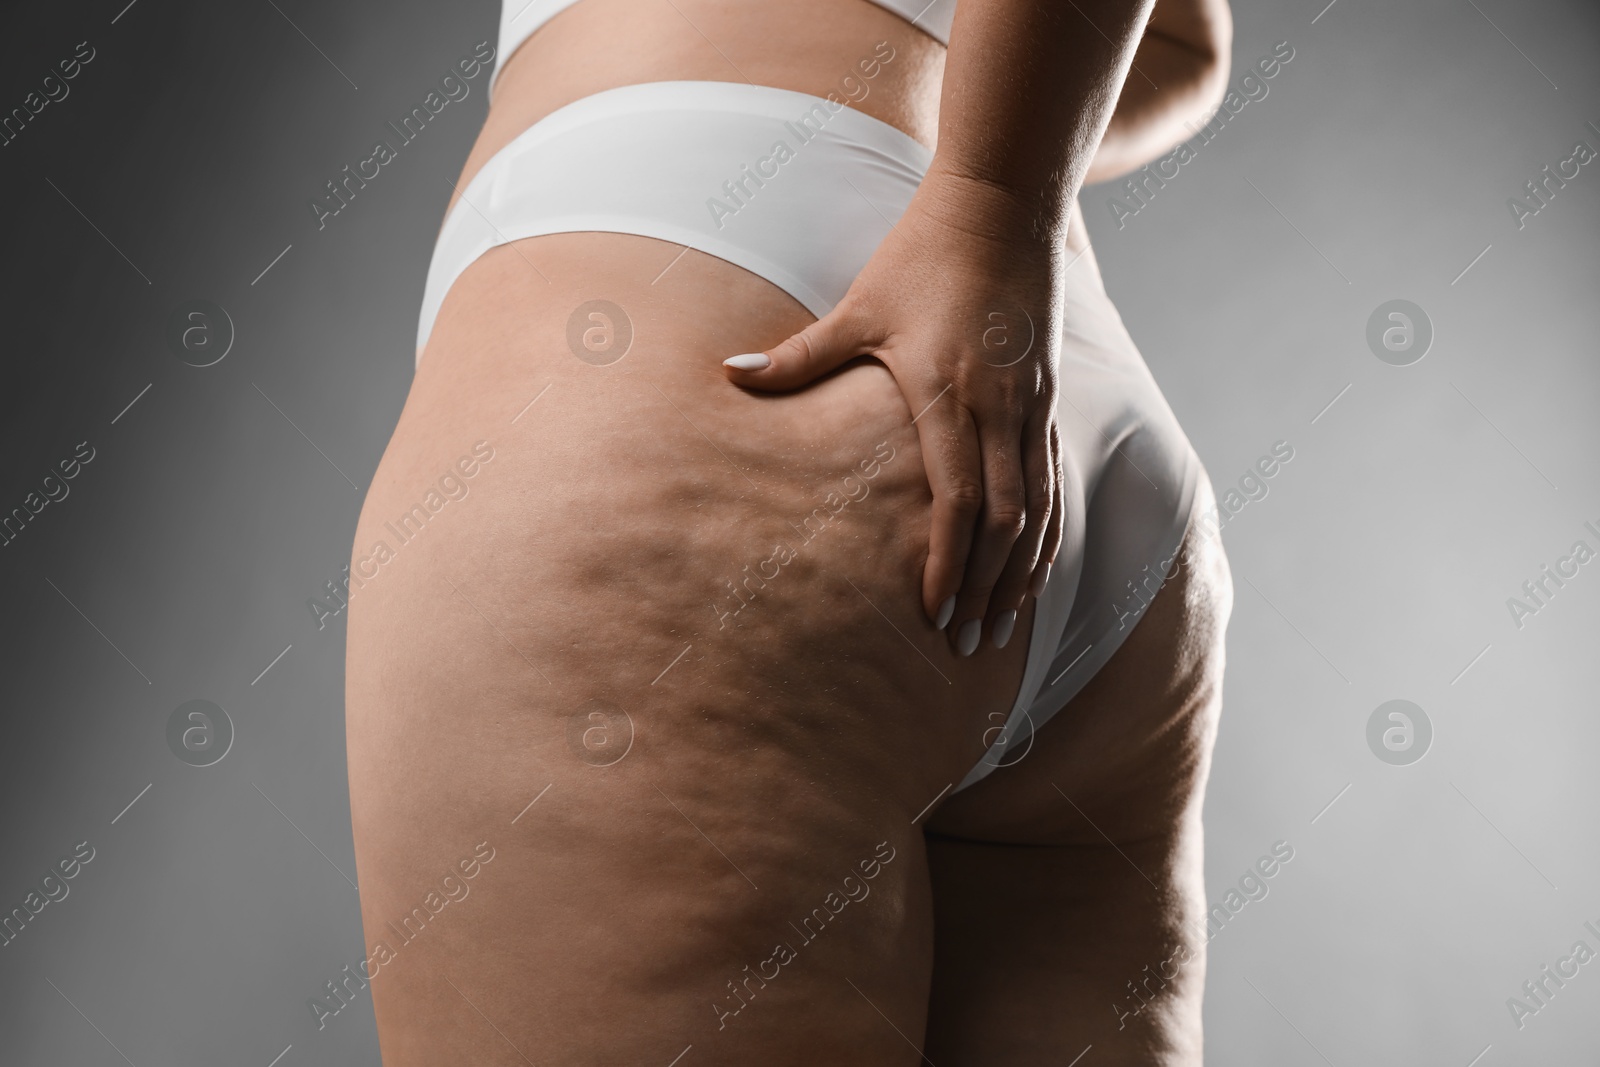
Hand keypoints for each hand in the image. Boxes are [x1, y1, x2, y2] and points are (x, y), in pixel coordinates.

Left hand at [721, 167, 1067, 655]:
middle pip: (1005, 522)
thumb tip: (727, 374)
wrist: (1001, 204)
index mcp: (948, 394)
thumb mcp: (858, 308)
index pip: (956, 501)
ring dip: (1022, 573)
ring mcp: (1032, 405)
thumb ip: (799, 357)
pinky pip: (1054, 481)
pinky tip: (1034, 566)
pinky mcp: (1048, 397)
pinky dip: (1047, 532)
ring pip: (1039, 509)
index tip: (932, 614)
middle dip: (986, 589)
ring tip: (1003, 628)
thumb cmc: (920, 256)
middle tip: (966, 646)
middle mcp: (999, 409)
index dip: (948, 563)